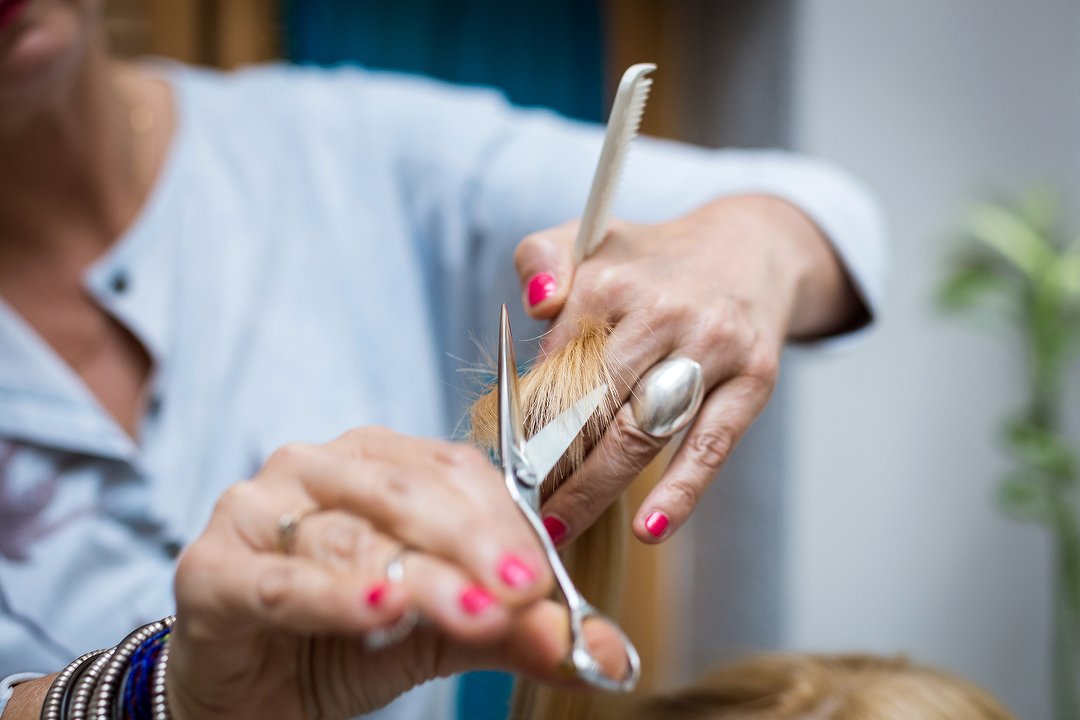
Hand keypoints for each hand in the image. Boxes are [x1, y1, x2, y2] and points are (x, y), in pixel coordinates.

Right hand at [167, 428, 627, 719]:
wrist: (249, 691)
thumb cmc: (343, 638)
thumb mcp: (441, 629)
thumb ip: (512, 628)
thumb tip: (598, 651)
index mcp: (373, 462)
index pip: (452, 470)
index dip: (505, 521)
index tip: (546, 580)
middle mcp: (314, 469)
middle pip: (406, 490)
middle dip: (474, 543)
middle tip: (526, 593)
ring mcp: (255, 512)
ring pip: (352, 537)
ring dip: (422, 578)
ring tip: (476, 615)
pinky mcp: (211, 571)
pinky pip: (283, 583)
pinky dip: (335, 596)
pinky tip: (380, 607)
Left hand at [514, 195, 865, 545]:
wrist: (750, 248)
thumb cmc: (654, 262)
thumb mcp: (589, 237)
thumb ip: (542, 260)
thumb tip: (535, 306)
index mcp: (612, 282)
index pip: (553, 368)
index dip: (522, 423)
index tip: (501, 464)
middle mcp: (663, 312)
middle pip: (592, 406)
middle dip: (549, 466)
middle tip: (518, 509)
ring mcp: (712, 347)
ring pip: (642, 432)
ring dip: (595, 487)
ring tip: (559, 526)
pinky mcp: (753, 379)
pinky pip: (710, 445)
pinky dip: (681, 491)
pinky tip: (650, 529)